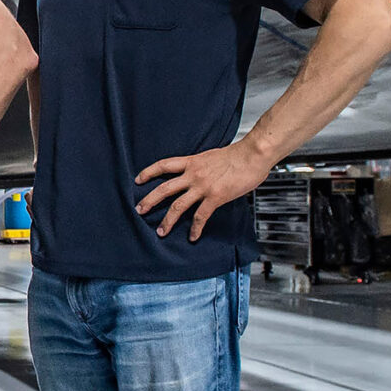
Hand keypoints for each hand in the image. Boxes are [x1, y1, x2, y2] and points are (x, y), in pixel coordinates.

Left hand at [135, 140, 272, 239]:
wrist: (252, 154)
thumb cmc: (237, 154)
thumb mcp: (211, 156)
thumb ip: (201, 166)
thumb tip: (199, 174)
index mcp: (192, 162)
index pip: (164, 165)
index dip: (148, 172)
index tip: (138, 179)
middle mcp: (193, 174)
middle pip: (164, 188)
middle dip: (149, 200)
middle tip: (139, 210)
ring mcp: (203, 187)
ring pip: (178, 205)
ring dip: (167, 220)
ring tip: (161, 231)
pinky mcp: (215, 197)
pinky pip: (200, 216)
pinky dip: (195, 228)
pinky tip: (192, 236)